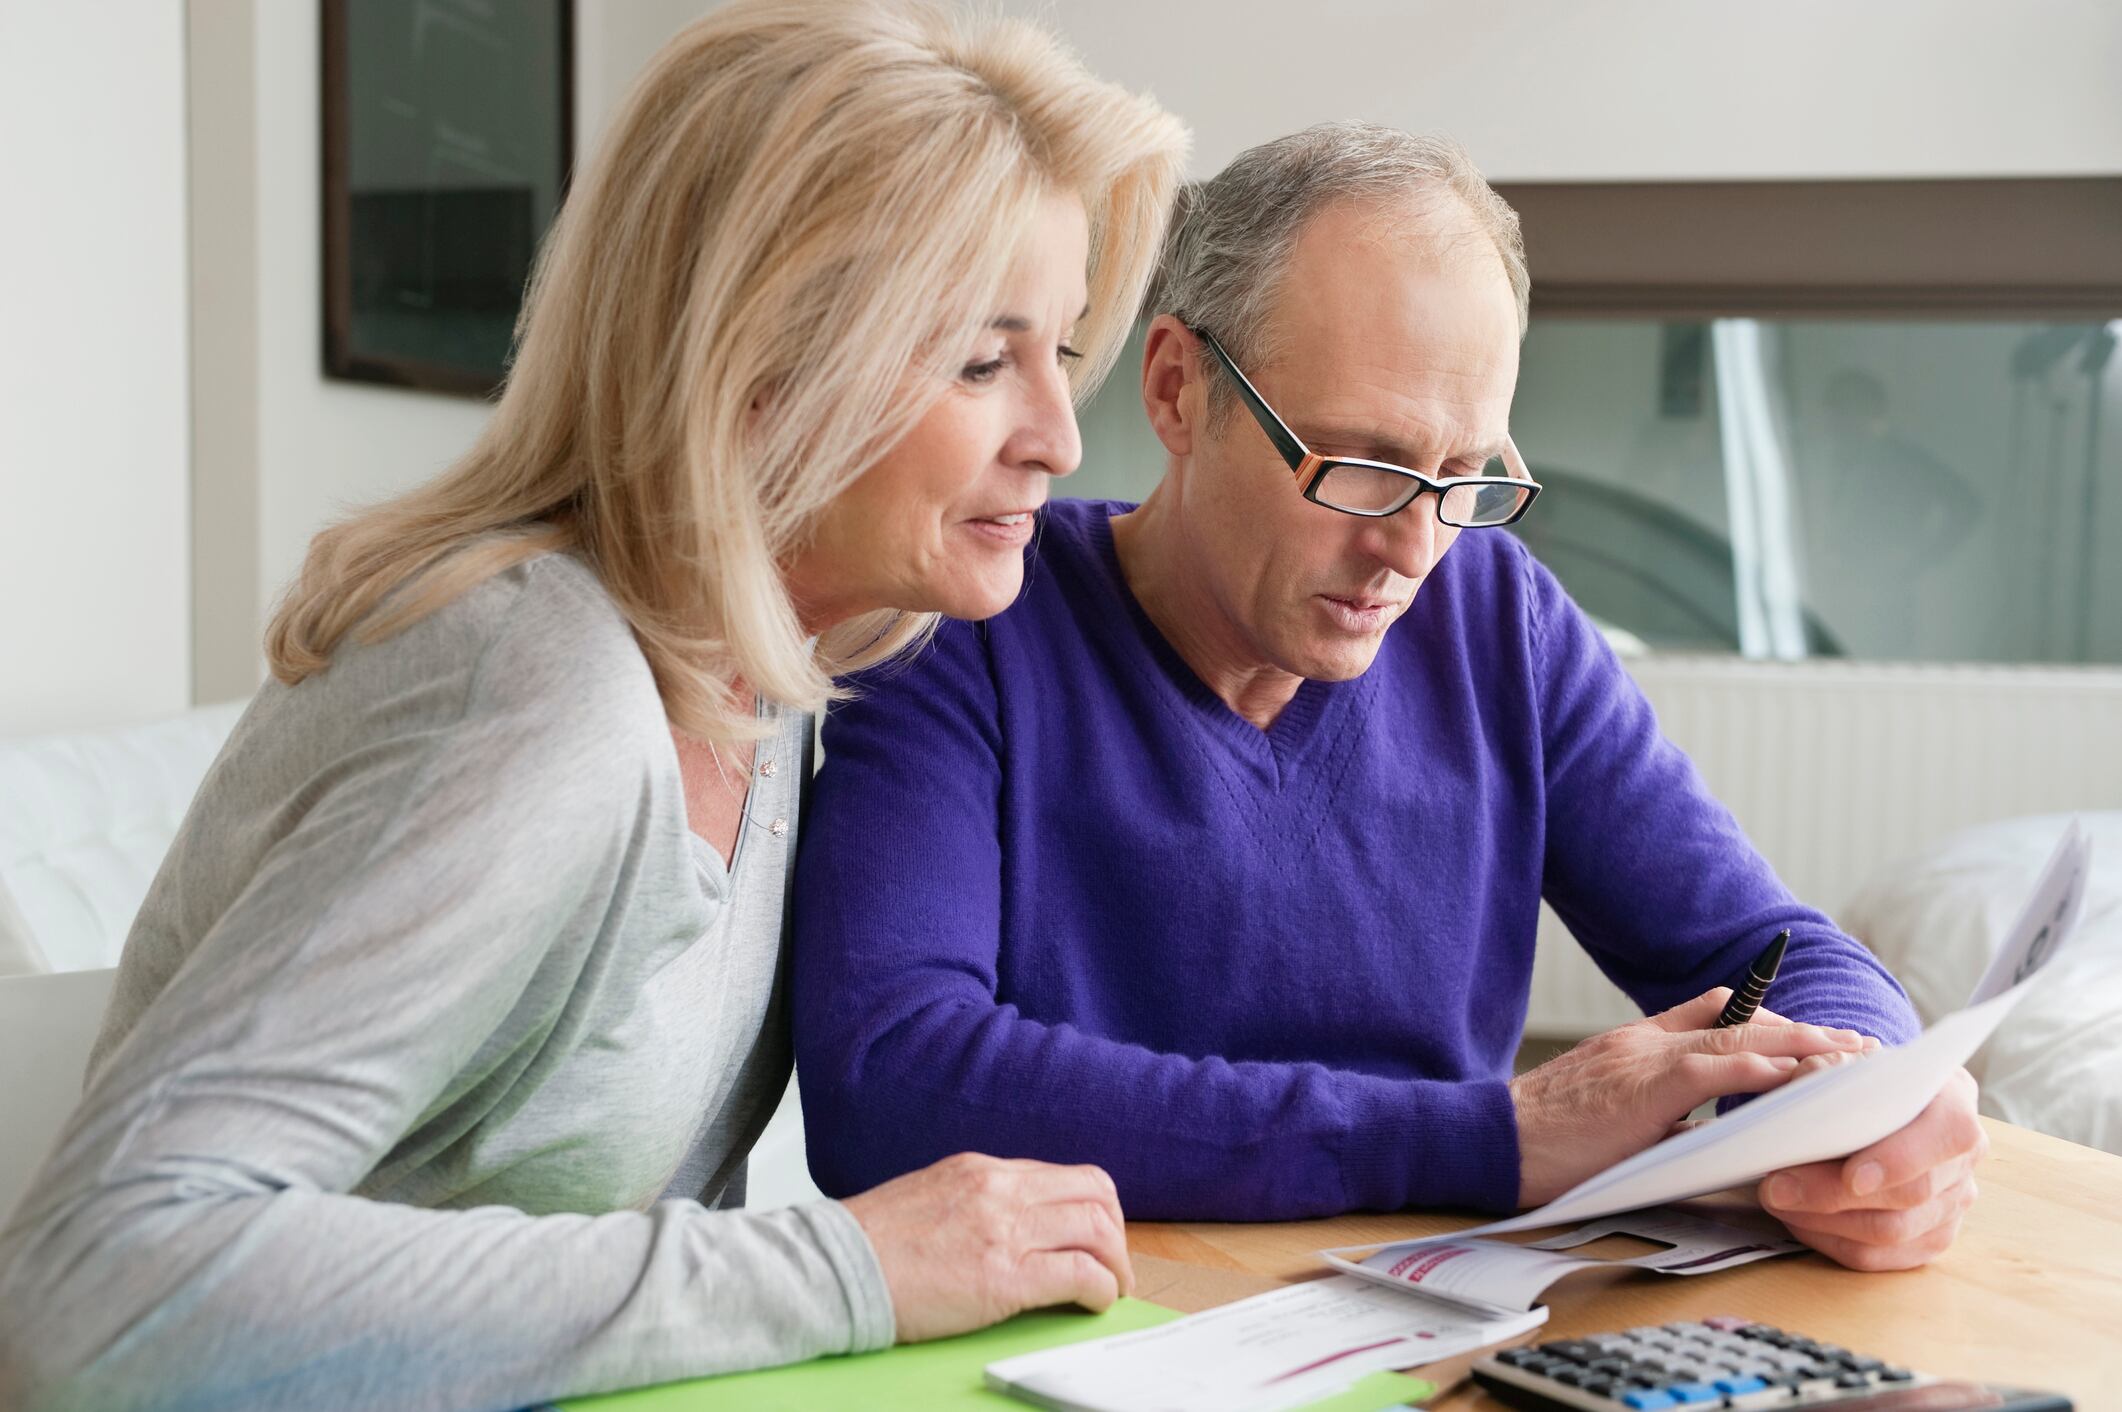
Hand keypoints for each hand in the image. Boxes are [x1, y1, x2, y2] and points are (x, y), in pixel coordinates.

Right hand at [842, 1152, 1133, 1342]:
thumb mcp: (931, 1195)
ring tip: (1112, 1288)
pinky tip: (1094, 1302)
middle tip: (1114, 1263)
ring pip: (1096, 1229)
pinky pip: (1079, 1274)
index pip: (1064, 1175)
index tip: (1096, 1235)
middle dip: (1115, 1231)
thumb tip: (1013, 1220)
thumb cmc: (872, 1244)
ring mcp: (1004, 1230)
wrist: (835, 1269)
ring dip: (1116, 1263)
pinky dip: (1100, 1289)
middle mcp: (1000, 1190)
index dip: (1094, 1207)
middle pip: (1094, 1193)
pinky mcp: (1004, 1277)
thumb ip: (976, 1200)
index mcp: (982, 1170)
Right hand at [1509, 990, 1874, 1207]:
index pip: (1713, 1012)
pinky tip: (1798, 1075)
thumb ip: (1656, 1112)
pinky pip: (1715, 1069)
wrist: (1493, 1139)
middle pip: (1739, 1019)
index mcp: (1636, 1044)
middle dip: (1802, 1030)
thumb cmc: (1546, 1141)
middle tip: (1853, 1042)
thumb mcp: (1609, 1115)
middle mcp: (1645, 1040)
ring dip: (1800, 1045)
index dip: (1767, 1019)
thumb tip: (1705, 1134)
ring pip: (1738, 1037)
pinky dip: (1761, 1069)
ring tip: (1847, 1056)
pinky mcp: (1644, 1086)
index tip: (1809, 1032)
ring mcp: (1644, 1059)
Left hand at [1759, 1065, 1985, 1270]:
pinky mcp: (1928, 1237)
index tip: (1852, 1176)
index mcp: (1955, 1104)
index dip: (1901, 1159)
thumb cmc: (1860, 1079)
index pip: (1947, 1135)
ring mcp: (1952, 1203)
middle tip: (1776, 1187)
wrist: (1878, 1103)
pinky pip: (1879, 1257)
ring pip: (1892, 1232)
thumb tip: (1803, 1091)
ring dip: (1824, 1221)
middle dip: (1834, 1195)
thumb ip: (1830, 1068)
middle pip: (1910, 1194)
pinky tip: (1796, 1219)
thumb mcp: (1847, 1059)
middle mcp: (1963, 1159)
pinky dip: (1830, 1240)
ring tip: (1776, 1200)